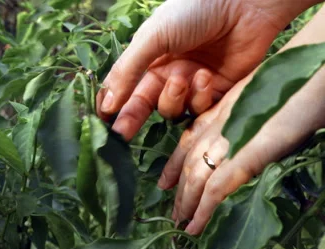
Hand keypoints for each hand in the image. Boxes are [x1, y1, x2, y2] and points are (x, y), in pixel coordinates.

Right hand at [97, 0, 317, 140]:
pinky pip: (199, 109)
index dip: (114, 106)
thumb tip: (106, 105)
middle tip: (122, 134)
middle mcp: (167, 75)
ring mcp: (191, 86)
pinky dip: (200, 96)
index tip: (105, 122)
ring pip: (172, 111)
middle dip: (131, 119)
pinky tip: (206, 76)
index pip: (125, 89)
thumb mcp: (153, 37)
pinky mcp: (216, 93)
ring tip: (181, 79)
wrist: (244, 3)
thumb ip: (127, 71)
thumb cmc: (194, 11)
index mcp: (148, 60)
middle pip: (144, 107)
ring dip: (173, 99)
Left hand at [159, 64, 324, 234]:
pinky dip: (203, 210)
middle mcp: (220, 124)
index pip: (189, 140)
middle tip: (173, 212)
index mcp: (224, 110)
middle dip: (179, 190)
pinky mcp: (246, 153)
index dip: (174, 163)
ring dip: (187, 205)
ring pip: (196, 177)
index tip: (164, 181)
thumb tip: (246, 145)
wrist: (315, 67)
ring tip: (181, 225)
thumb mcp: (266, 103)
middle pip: (188, 161)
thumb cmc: (300, 82)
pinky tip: (195, 227)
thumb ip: (250, 122)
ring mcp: (230, 137)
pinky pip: (216, 187)